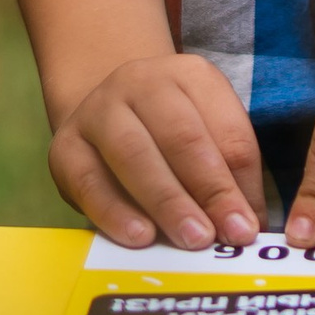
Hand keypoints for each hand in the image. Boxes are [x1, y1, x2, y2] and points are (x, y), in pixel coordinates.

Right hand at [46, 54, 268, 251]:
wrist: (104, 114)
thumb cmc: (169, 135)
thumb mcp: (207, 137)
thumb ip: (230, 175)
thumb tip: (247, 226)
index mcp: (190, 74)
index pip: (226, 128)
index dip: (240, 182)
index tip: (249, 227)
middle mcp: (142, 81)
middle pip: (181, 136)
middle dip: (208, 190)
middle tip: (223, 237)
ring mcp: (99, 110)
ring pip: (134, 153)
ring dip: (168, 202)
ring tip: (192, 240)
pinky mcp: (65, 145)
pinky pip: (89, 181)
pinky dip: (116, 213)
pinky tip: (141, 238)